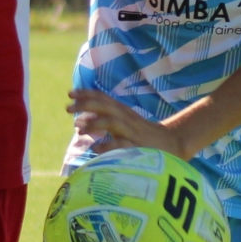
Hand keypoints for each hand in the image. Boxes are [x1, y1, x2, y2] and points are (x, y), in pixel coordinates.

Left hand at [68, 88, 188, 158]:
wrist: (173, 143)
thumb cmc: (144, 135)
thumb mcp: (125, 123)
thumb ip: (105, 121)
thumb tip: (81, 122)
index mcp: (123, 111)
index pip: (103, 98)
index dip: (87, 94)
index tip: (70, 93)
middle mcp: (127, 118)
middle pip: (105, 106)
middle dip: (86, 105)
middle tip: (67, 108)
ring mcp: (132, 132)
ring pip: (112, 122)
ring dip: (94, 123)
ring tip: (78, 127)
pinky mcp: (137, 146)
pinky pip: (121, 145)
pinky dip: (107, 145)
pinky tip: (95, 148)